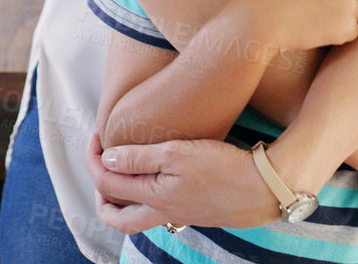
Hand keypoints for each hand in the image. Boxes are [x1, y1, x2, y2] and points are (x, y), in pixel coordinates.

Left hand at [86, 133, 279, 232]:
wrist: (263, 188)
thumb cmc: (222, 168)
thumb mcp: (176, 154)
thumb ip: (138, 158)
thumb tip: (106, 161)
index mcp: (153, 198)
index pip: (107, 184)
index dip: (94, 160)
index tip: (97, 137)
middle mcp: (163, 213)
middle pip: (118, 219)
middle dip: (101, 198)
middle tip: (100, 169)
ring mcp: (180, 214)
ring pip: (139, 217)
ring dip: (124, 199)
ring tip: (125, 171)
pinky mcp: (196, 211)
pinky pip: (161, 209)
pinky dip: (149, 196)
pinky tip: (159, 175)